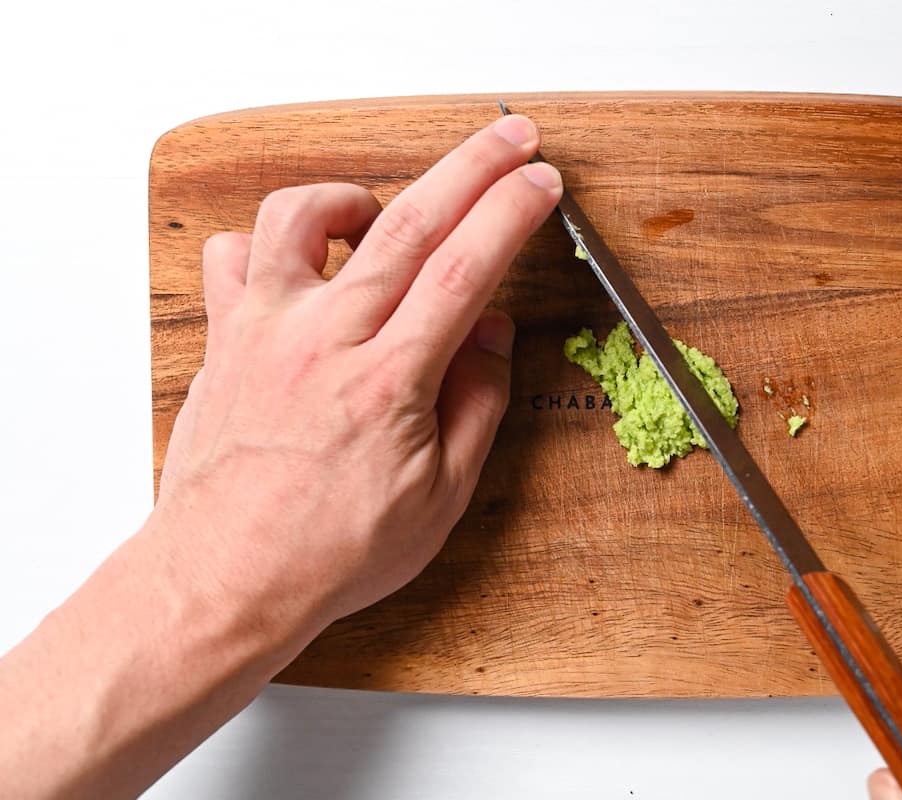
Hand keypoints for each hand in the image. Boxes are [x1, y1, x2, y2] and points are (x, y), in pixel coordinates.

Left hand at [155, 112, 561, 632]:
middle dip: (472, 167)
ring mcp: (266, 331)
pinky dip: (272, 240)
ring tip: (386, 212)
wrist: (224, 578)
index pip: (465, 270)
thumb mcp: (441, 499)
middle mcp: (324, 340)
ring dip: (357, 194)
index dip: (511, 214)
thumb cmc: (330, 551)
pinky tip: (305, 262)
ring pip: (304, 216)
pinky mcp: (226, 338)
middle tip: (512, 137)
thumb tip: (492, 333)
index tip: (541, 183)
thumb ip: (477, 404)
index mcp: (388, 382)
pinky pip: (234, 253)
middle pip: (408, 222)